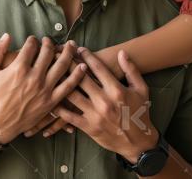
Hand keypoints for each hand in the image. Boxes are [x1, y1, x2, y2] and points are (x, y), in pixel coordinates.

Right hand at [0, 35, 86, 144]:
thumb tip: (7, 35)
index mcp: (18, 68)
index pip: (31, 46)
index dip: (33, 40)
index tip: (34, 40)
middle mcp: (34, 77)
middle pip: (48, 53)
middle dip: (50, 43)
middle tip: (50, 41)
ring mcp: (45, 90)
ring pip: (62, 66)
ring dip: (68, 53)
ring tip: (72, 45)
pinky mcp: (51, 101)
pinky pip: (68, 86)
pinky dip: (77, 75)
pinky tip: (82, 66)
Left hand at [54, 48, 158, 162]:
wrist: (138, 142)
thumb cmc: (140, 113)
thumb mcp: (141, 90)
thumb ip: (131, 70)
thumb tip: (122, 53)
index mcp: (116, 90)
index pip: (98, 68)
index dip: (86, 56)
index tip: (77, 48)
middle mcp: (104, 101)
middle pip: (80, 78)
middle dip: (67, 64)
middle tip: (57, 54)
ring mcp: (95, 114)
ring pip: (71, 95)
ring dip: (60, 82)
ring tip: (50, 72)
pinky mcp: (88, 127)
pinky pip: (69, 116)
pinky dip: (58, 107)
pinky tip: (50, 98)